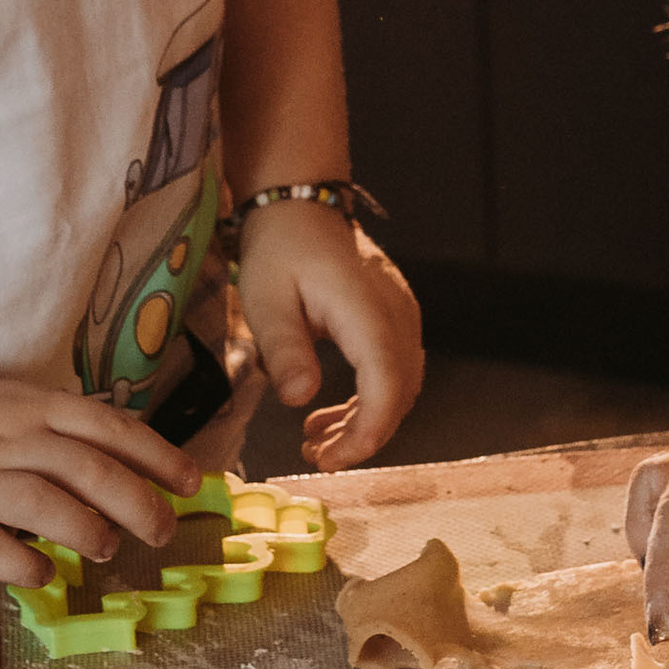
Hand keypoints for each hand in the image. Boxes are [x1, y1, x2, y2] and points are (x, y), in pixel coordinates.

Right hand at [0, 367, 199, 580]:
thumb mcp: (5, 402)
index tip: (191, 483)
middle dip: (140, 504)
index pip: (110, 428)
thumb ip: (56, 428)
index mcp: (30, 408)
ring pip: (49, 506)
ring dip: (89, 532)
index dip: (158, 456)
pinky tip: (43, 574)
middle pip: (91, 471)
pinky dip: (28, 566)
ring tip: (106, 550)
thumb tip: (122, 465)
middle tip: (163, 531)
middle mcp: (8, 442)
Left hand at [236, 199, 423, 468]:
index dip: (367, 432)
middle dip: (362, 436)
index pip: (386, 384)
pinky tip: (327, 416)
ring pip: (399, 387)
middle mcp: (397, 314)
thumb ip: (285, 350)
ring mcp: (402, 316)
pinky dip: (366, 402)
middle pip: (399, 393)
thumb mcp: (267, 300)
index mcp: (367, 310)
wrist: (299, 209)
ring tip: (316, 444)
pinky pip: (392, 371)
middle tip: (316, 458)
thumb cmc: (280, 250)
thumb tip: (300, 399)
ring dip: (364, 422)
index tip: (332, 460)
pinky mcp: (394, 321)